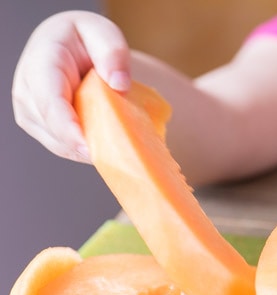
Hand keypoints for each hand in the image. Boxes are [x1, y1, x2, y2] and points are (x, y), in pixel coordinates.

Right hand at [11, 11, 130, 162]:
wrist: (75, 49)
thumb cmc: (90, 41)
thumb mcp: (105, 34)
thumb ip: (114, 54)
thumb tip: (119, 83)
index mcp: (42, 63)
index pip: (49, 101)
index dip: (68, 128)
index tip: (90, 148)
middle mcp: (27, 89)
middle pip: (54, 129)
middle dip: (87, 143)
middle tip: (122, 152)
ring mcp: (30, 112)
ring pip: (60, 144)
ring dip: (89, 149)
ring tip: (118, 146)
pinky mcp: (40, 127)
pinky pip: (65, 148)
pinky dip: (87, 150)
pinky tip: (108, 146)